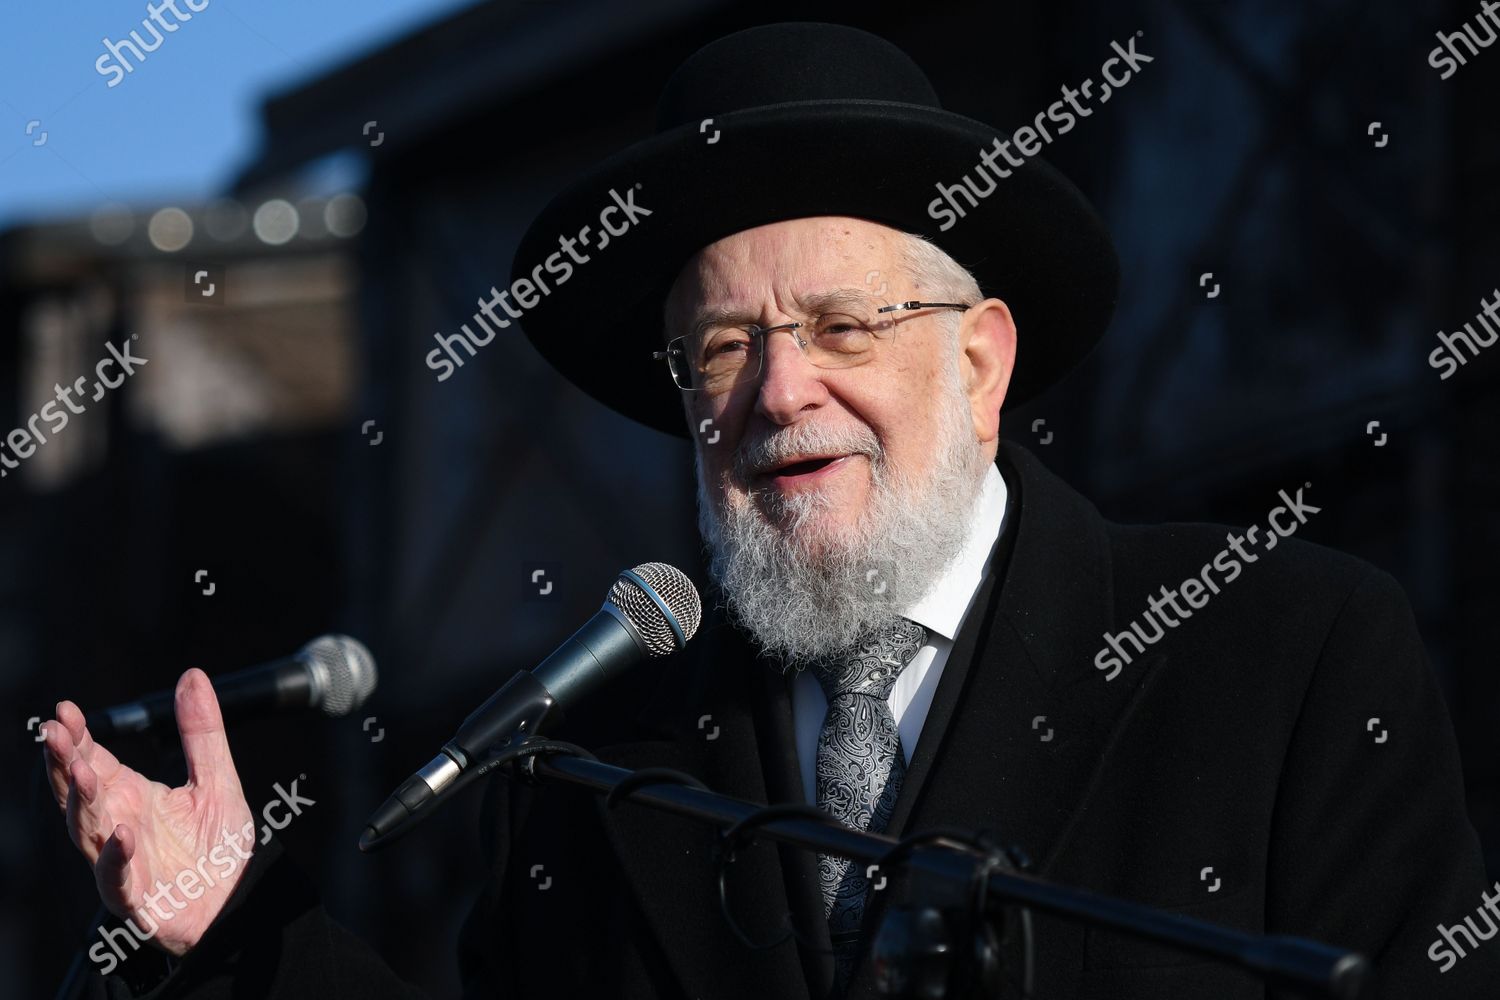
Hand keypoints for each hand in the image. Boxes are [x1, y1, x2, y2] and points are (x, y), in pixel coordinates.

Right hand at [42, 668, 254, 956]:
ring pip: (88, 830)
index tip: (66, 709)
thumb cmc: (218, 846)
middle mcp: (116, 824)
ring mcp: (120, 861)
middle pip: (79, 791)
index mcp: (130, 795)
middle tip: (55, 733)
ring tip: (84, 771)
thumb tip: (193, 675)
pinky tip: (121, 834)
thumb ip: (203, 731)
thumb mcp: (217, 778)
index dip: (77, 737)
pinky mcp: (134, 895)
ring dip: (83, 802)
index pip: (93, 760)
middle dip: (65, 762)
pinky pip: (117, 877)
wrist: (237, 900)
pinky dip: (116, 857)